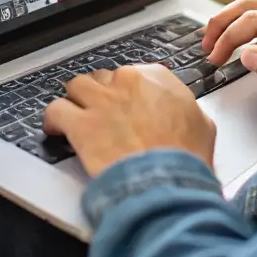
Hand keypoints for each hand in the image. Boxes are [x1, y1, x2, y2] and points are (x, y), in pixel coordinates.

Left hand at [43, 65, 215, 176]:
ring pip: (76, 86)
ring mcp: (102, 100)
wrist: (167, 181)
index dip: (127, 92)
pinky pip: (56, 110)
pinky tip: (56, 129)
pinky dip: (54, 120)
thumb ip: (187, 111)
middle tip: (104, 115)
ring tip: (77, 115)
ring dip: (77, 100)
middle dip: (103, 95)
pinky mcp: (81, 123)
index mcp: (157, 78)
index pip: (133, 74)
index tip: (126, 104)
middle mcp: (127, 82)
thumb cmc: (186, 158)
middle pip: (103, 78)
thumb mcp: (203, 126)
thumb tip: (185, 116)